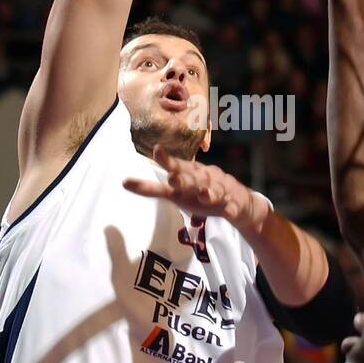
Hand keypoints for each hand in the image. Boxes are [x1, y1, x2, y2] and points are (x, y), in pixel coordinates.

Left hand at [124, 146, 267, 233]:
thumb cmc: (203, 193)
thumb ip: (153, 189)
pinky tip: (229, 212)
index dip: (167, 160)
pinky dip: (231, 209)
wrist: (240, 203)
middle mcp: (205, 179)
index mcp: (191, 174)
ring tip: (204, 194)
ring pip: (214, 191)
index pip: (176, 167)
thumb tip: (123, 183)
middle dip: (184, 179)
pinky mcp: (233, 205)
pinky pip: (232, 208)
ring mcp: (220, 192)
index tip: (156, 150)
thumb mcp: (178, 192)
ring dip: (209, 192)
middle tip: (173, 178)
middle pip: (193, 179)